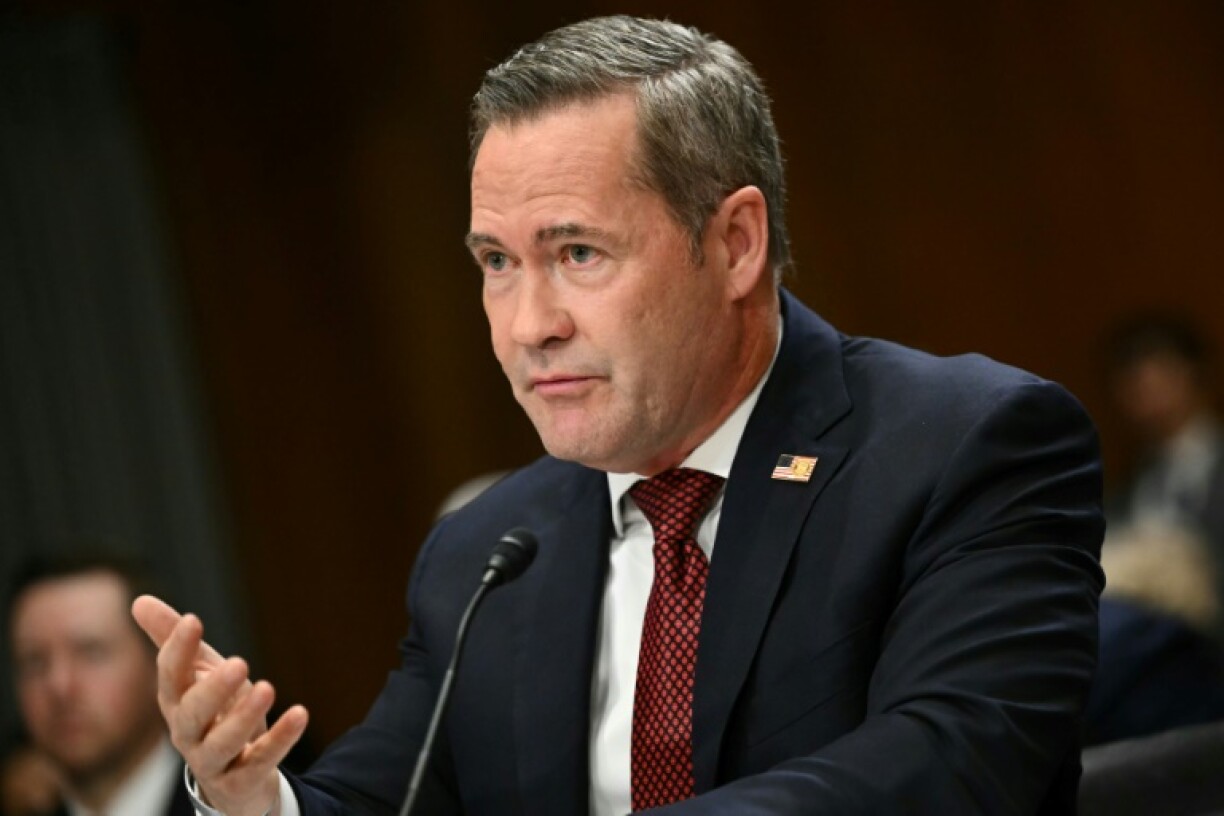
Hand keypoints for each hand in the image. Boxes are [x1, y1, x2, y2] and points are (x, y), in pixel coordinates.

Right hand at [132, 595, 308, 815]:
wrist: (232, 778)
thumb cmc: (213, 712)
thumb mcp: (198, 672)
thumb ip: (172, 639)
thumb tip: (138, 600)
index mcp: (176, 701)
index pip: (170, 675)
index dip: (178, 649)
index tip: (193, 620)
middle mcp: (188, 732)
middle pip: (193, 713)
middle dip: (213, 689)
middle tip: (239, 662)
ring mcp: (213, 760)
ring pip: (222, 742)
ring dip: (244, 717)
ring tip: (268, 688)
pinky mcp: (241, 780)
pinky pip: (260, 761)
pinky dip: (280, 739)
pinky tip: (300, 713)